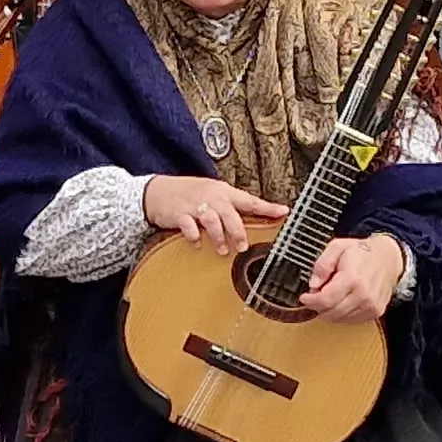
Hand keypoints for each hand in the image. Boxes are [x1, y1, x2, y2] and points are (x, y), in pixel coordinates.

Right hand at [141, 174, 282, 253]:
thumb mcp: (213, 195)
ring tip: (222, 250)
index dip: (267, 207)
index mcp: (224, 192)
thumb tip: (257, 219)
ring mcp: (195, 204)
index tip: (284, 212)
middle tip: (243, 247)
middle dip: (238, 231)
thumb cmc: (190, 194)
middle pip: (230, 214)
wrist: (158, 191)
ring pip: (211, 220)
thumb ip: (231, 207)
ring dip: (218, 237)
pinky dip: (194, 236)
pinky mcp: (179, 213)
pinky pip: (189, 226)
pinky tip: (197, 244)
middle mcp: (212, 197)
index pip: (250, 200)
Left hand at [297, 234, 407, 322]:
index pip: (325, 300)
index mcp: (353, 278)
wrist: (389, 258)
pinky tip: (342, 301)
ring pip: (340, 319)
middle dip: (318, 306)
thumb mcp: (338, 247)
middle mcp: (364, 295)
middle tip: (316, 295)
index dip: (311, 301)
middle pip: (331, 313)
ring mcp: (371, 306)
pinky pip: (351, 321)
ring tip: (331, 295)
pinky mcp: (375, 312)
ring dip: (330, 311)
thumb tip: (313, 284)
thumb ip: (322, 264)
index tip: (305, 297)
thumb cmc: (363, 252)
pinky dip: (342, 314)